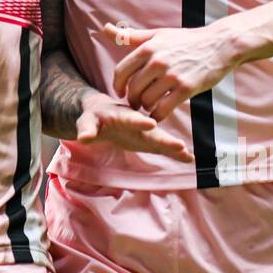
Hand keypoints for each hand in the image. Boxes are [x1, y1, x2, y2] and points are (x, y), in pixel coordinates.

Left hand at [75, 94, 192, 161]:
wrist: (104, 113)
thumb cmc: (94, 117)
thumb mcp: (87, 121)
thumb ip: (87, 129)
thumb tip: (83, 138)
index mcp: (122, 116)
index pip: (131, 118)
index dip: (140, 122)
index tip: (151, 124)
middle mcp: (138, 123)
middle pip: (152, 131)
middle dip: (164, 138)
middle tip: (179, 145)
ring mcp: (145, 132)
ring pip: (161, 139)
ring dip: (173, 146)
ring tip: (187, 154)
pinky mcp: (148, 140)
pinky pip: (163, 147)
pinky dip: (175, 152)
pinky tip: (189, 159)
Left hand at [105, 22, 237, 120]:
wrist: (219, 45)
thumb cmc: (186, 40)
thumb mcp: (158, 34)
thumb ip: (131, 36)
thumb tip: (105, 28)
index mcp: (148, 47)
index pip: (121, 71)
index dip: (118, 85)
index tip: (120, 92)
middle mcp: (157, 61)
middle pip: (133, 88)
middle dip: (131, 99)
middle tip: (136, 103)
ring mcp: (172, 75)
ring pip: (147, 100)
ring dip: (145, 107)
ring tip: (149, 106)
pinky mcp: (186, 88)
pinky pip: (163, 109)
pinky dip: (158, 115)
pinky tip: (159, 114)